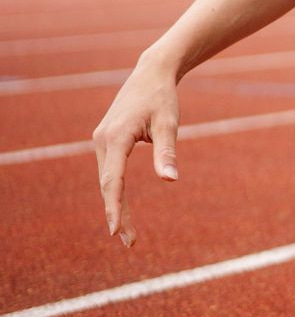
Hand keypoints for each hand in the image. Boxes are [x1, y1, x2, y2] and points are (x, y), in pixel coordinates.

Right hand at [92, 56, 180, 245]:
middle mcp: (102, 140)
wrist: (151, 74)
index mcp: (116, 137)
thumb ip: (167, 152)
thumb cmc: (162, 98)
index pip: (113, 180)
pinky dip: (114, 191)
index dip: (114, 207)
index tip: (116, 231)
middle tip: (130, 242)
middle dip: (117, 214)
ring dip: (115, 205)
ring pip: (106, 180)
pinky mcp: (106, 140)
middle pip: (107, 185)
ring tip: (128, 233)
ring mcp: (101, 140)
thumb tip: (171, 180)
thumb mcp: (169, 124)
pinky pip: (109, 172)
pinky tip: (122, 208)